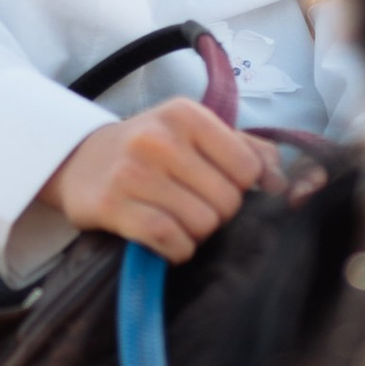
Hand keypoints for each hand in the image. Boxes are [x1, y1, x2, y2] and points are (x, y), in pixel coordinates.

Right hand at [42, 98, 283, 260]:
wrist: (80, 160)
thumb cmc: (151, 150)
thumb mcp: (197, 134)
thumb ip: (248, 150)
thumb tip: (283, 184)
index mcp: (187, 115)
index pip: (247, 168)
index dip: (241, 188)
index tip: (220, 188)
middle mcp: (160, 138)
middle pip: (226, 201)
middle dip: (218, 214)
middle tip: (195, 208)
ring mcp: (134, 171)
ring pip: (201, 224)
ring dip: (196, 235)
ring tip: (178, 222)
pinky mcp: (113, 204)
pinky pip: (169, 239)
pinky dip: (177, 250)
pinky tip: (169, 243)